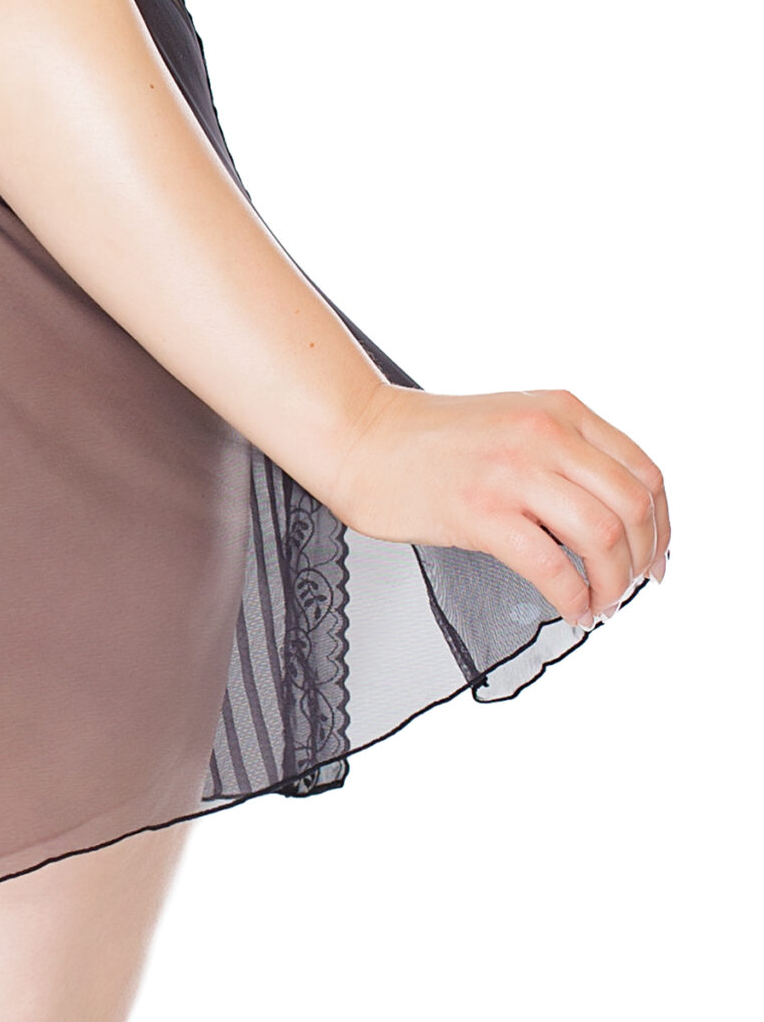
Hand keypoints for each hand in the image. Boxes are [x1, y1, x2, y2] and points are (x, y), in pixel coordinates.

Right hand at [327, 385, 669, 630]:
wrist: (360, 435)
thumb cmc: (428, 439)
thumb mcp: (515, 420)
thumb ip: (564, 451)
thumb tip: (616, 516)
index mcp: (559, 410)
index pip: (644, 471)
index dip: (662, 525)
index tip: (654, 557)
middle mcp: (544, 434)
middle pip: (634, 506)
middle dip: (642, 560)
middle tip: (626, 588)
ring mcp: (512, 471)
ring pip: (604, 536)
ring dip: (612, 585)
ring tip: (599, 604)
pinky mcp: (479, 511)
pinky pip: (552, 566)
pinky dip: (574, 599)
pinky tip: (571, 610)